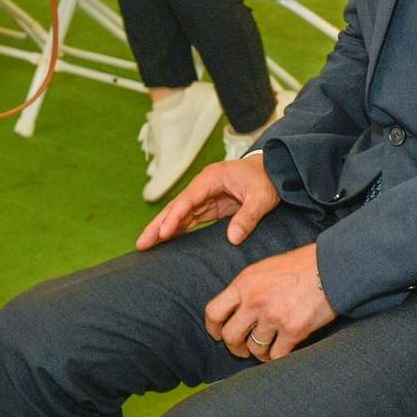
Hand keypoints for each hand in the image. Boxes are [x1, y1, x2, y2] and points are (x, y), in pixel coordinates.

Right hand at [138, 154, 279, 248]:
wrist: (274, 170)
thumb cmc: (267, 179)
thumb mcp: (262, 197)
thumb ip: (248, 217)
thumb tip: (233, 239)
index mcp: (211, 179)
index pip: (187, 200)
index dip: (174, 217)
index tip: (163, 233)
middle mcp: (203, 187)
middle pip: (175, 207)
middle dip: (158, 225)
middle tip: (141, 244)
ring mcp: (204, 197)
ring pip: (178, 215)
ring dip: (163, 230)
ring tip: (146, 247)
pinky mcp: (209, 207)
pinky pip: (188, 219)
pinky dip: (176, 230)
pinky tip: (165, 242)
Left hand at [203, 243, 335, 360]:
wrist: (332, 267)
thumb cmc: (302, 265)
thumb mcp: (266, 268)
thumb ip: (249, 287)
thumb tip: (237, 308)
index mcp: (245, 283)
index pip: (214, 312)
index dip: (213, 328)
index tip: (218, 334)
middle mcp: (254, 301)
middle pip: (230, 336)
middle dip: (235, 347)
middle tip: (243, 349)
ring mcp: (273, 316)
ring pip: (254, 348)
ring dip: (260, 353)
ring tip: (268, 350)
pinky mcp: (293, 330)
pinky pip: (277, 355)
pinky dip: (278, 357)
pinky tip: (283, 351)